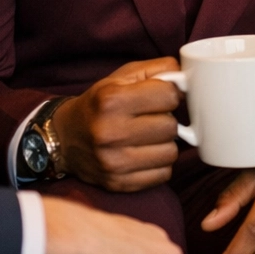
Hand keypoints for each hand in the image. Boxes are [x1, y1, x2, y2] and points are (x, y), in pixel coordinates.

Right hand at [52, 58, 181, 191]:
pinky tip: (142, 154)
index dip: (169, 94)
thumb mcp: (122, 77)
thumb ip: (159, 70)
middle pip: (171, 126)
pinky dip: (158, 164)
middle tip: (150, 119)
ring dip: (164, 144)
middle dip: (166, 120)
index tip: (158, 97)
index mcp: (111, 100)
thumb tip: (189, 80)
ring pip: (171, 153)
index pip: (169, 96)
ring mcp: (113, 162)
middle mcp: (109, 132)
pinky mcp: (118, 183)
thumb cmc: (100, 104)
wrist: (65, 138)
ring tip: (146, 137)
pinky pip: (163, 174)